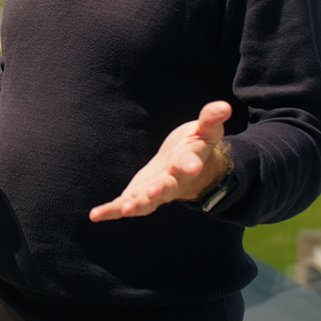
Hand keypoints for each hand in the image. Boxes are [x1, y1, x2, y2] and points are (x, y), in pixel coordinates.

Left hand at [88, 100, 232, 221]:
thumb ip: (211, 119)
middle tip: (153, 193)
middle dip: (160, 190)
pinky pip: (125, 205)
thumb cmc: (195, 146)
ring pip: (147, 202)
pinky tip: (96, 215)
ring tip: (125, 209)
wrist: (189, 169)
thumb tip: (224, 106)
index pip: (191, 162)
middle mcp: (174, 181)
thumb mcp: (206, 131)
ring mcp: (156, 191)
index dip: (191, 163)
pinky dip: (111, 211)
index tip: (193, 165)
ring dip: (137, 205)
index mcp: (189, 163)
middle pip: (167, 187)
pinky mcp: (140, 195)